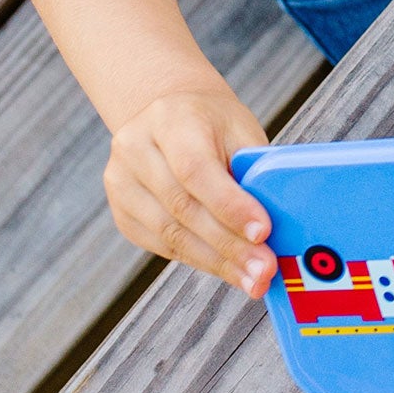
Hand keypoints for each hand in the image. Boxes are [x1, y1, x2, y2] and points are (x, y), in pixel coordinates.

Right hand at [105, 86, 275, 297]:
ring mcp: (121, 183)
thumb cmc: (214, 123)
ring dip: (216, 262)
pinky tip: (227, 269)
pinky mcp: (122, 212)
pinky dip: (198, 259)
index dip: (229, 205)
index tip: (262, 233)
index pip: (196, 169)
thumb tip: (272, 223)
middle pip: (182, 208)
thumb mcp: (238, 129)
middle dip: (228, 246)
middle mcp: (135, 149)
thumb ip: (252, 168)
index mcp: (169, 119)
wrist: (170, 113)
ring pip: (170, 234)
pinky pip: (162, 245)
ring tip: (252, 279)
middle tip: (263, 271)